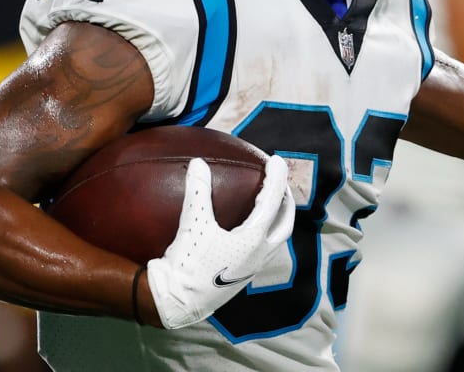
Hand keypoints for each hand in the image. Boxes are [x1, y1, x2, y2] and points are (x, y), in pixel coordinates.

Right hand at [146, 155, 294, 328]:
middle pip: (285, 224)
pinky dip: (263, 232)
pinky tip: (246, 228)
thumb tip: (198, 163)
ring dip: (278, 219)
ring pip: (277, 239)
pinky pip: (263, 249)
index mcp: (253, 240)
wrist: (177, 302)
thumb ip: (197, 192)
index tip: (277, 160)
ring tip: (270, 204)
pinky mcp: (243, 276)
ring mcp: (253, 268)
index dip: (276, 178)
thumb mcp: (192, 225)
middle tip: (280, 184)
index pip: (272, 201)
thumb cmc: (187, 264)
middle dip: (286, 202)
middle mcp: (260, 254)